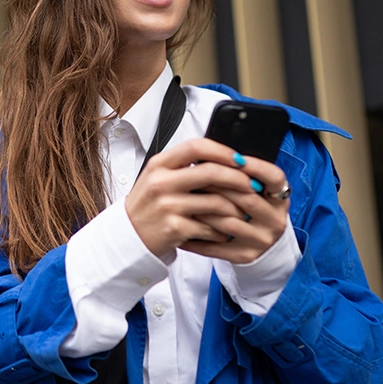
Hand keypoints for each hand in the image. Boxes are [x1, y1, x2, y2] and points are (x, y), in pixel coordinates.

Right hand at [125, 138, 264, 257]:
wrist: (129, 236)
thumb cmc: (149, 205)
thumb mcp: (158, 178)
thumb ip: (183, 166)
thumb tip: (223, 159)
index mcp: (159, 165)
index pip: (196, 147)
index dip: (222, 151)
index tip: (241, 159)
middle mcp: (161, 182)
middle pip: (210, 172)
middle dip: (239, 179)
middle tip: (253, 186)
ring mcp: (167, 206)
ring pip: (215, 202)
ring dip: (236, 209)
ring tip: (243, 214)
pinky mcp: (174, 228)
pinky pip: (210, 228)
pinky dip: (221, 232)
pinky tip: (224, 234)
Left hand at [180, 150, 290, 263]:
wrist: (254, 243)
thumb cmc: (246, 208)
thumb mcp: (253, 190)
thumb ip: (239, 174)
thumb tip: (210, 154)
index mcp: (279, 198)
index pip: (275, 178)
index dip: (255, 166)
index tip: (233, 158)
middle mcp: (275, 220)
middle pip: (247, 199)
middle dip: (218, 185)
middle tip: (194, 176)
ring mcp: (262, 240)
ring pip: (229, 222)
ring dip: (204, 210)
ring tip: (184, 200)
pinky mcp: (245, 255)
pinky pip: (217, 246)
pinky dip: (196, 236)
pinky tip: (180, 226)